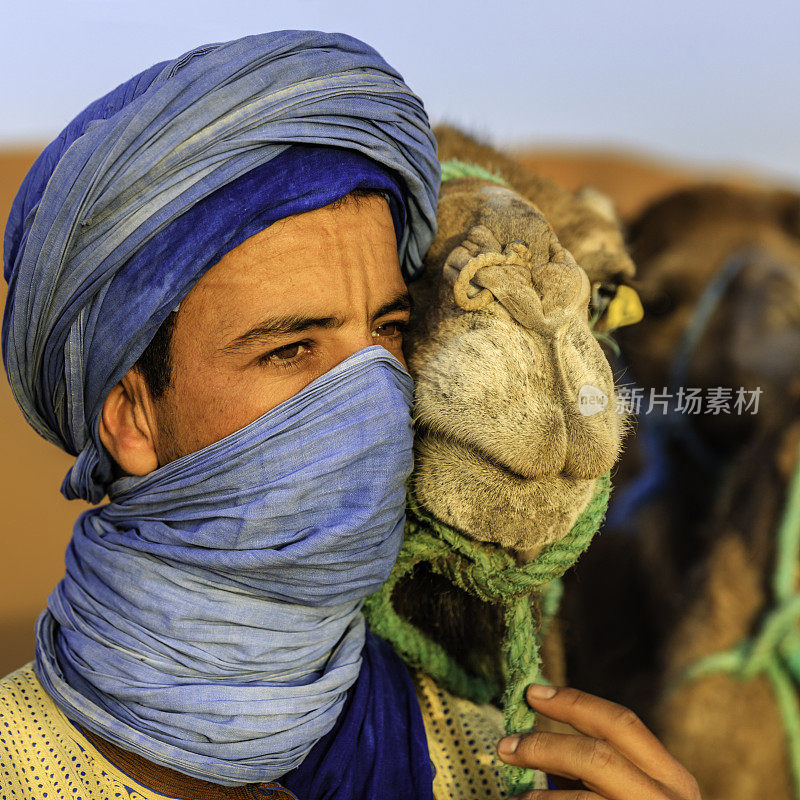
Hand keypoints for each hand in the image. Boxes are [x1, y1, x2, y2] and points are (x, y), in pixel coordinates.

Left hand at [496, 684, 700, 798]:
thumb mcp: (635, 795)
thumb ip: (601, 770)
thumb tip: (539, 742)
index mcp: (674, 781)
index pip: (621, 724)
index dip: (574, 702)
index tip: (531, 692)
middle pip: (597, 758)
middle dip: (545, 746)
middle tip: (505, 746)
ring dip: (536, 799)